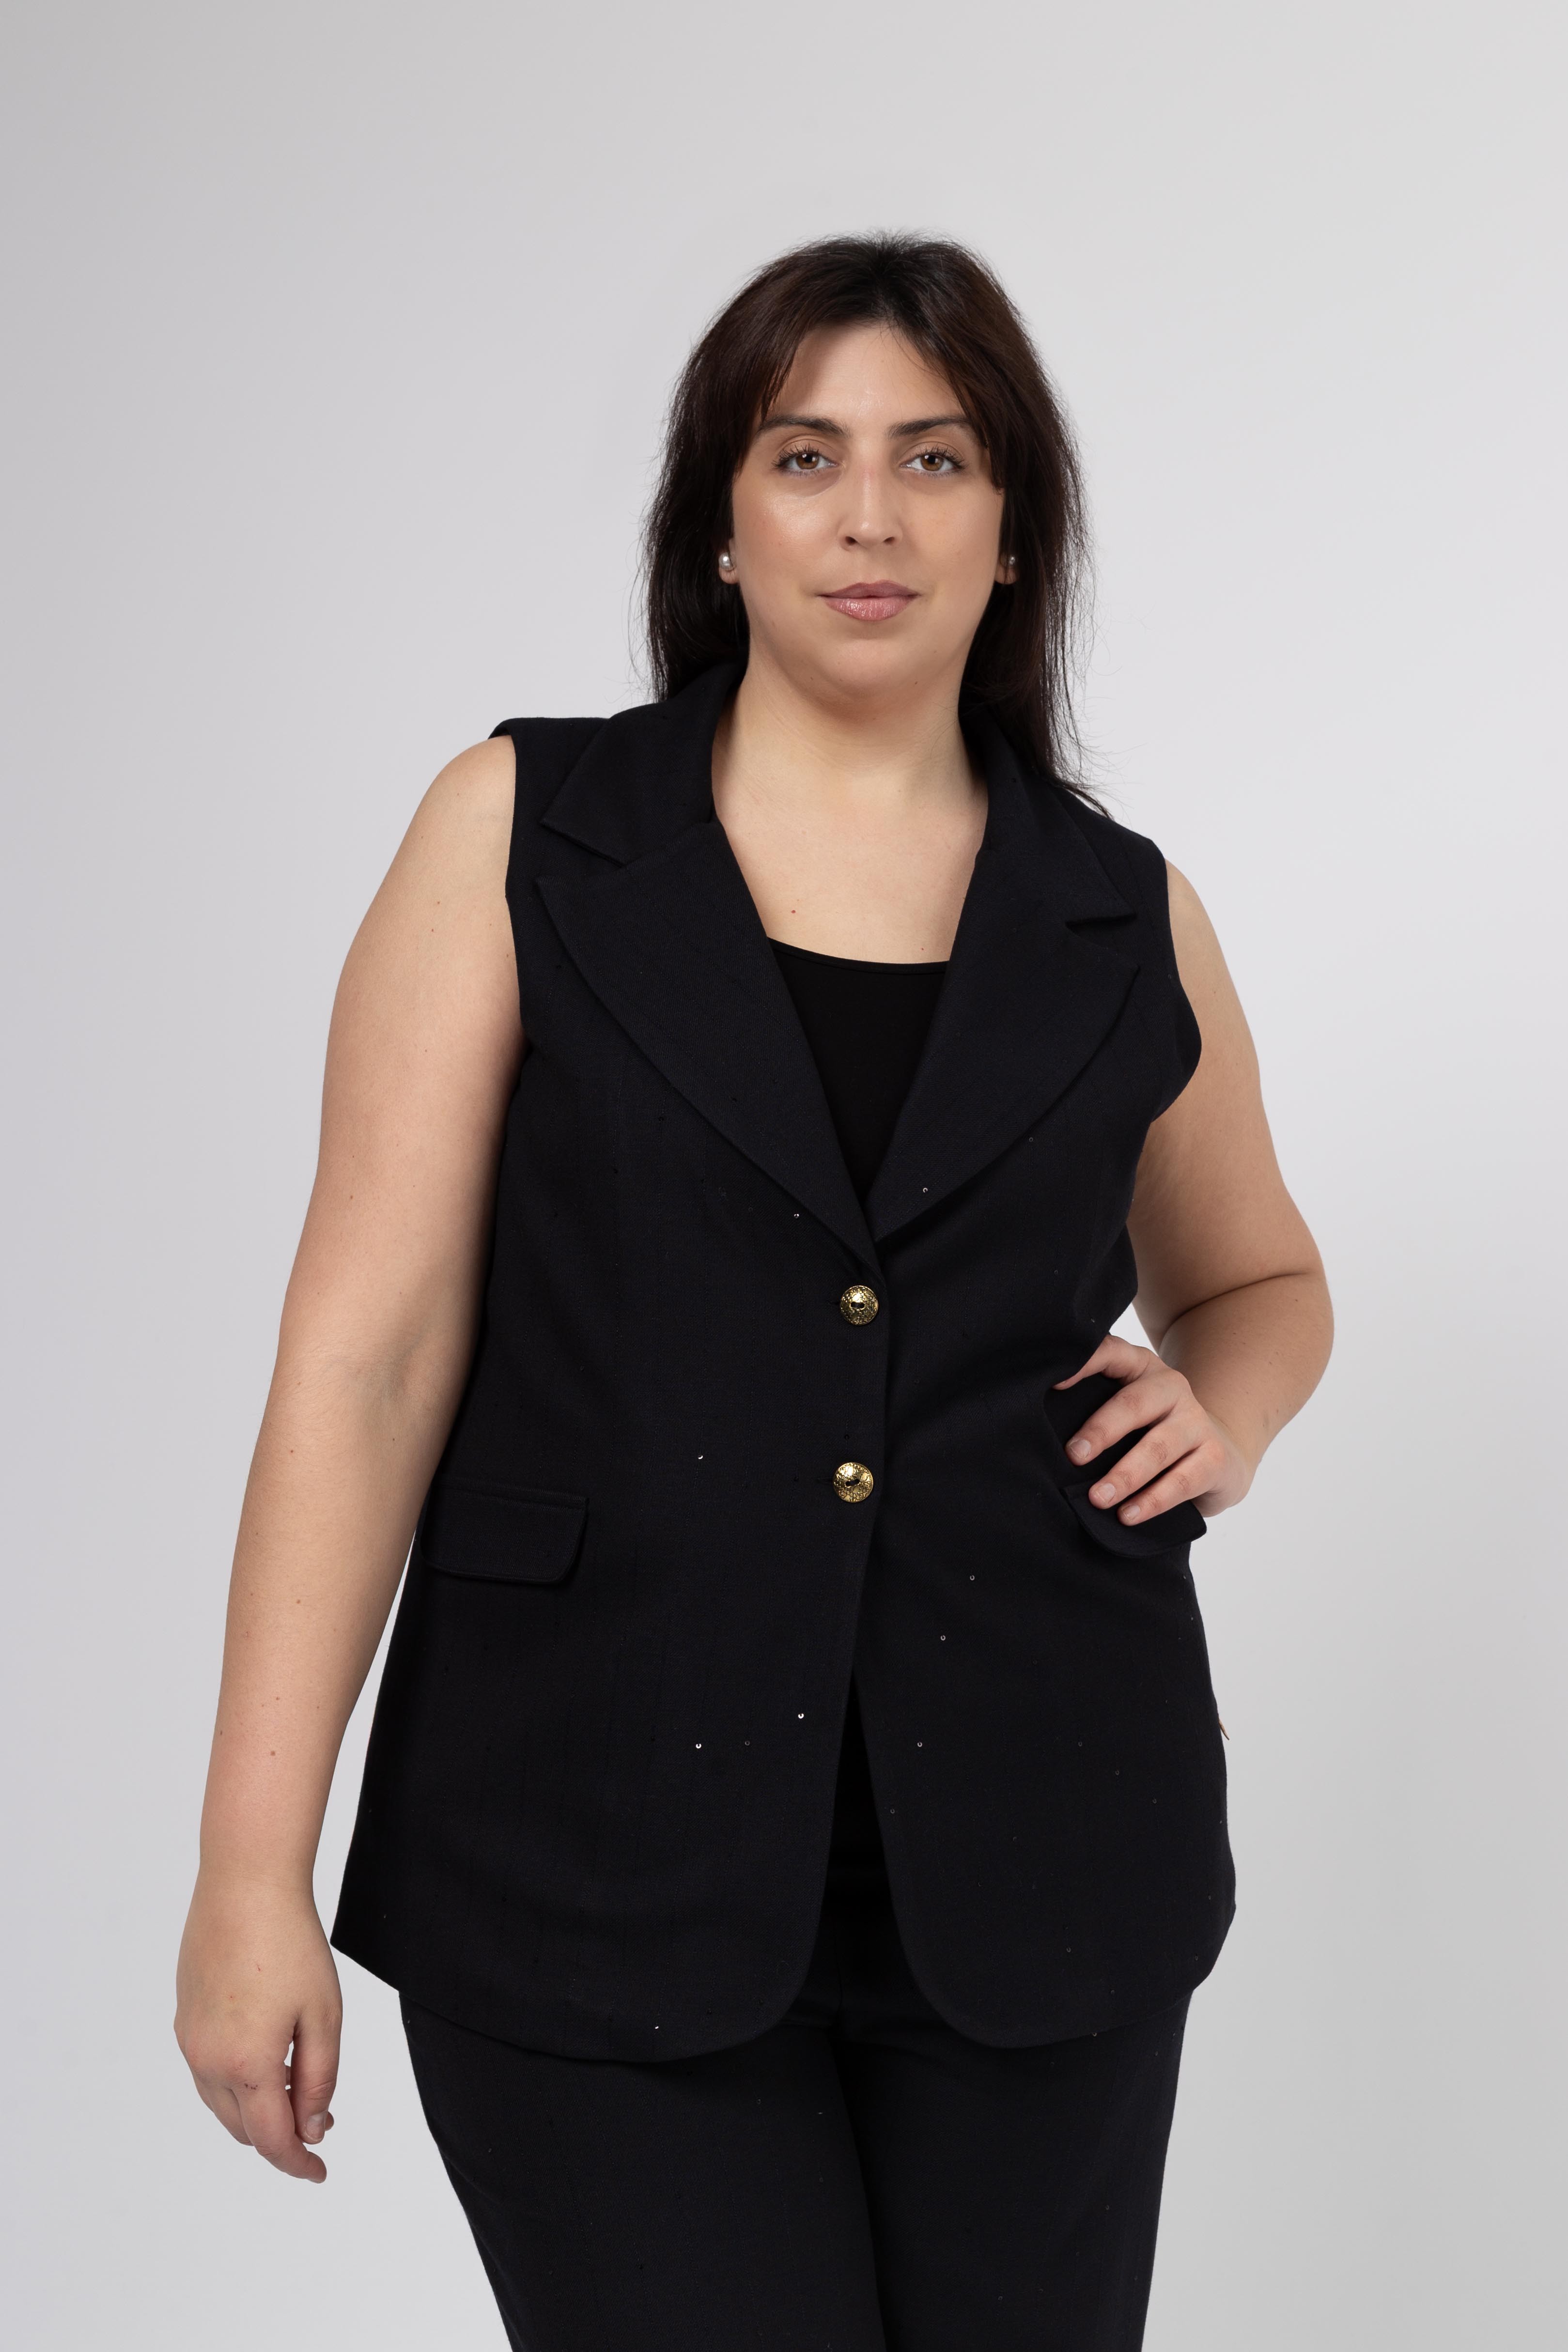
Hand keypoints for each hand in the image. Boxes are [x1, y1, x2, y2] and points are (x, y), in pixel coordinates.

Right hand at [175, 1873, 342, 2183]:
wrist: (245, 1885)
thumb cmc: (291, 1943)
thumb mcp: (324, 2015)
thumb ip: (319, 2080)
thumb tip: (313, 2128)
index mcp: (247, 2065)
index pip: (273, 2140)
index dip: (298, 2163)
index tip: (319, 2172)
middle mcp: (208, 2061)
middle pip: (244, 2128)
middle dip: (280, 2137)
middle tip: (316, 2124)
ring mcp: (190, 2039)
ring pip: (221, 2103)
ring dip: (256, 2111)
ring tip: (295, 2091)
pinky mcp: (184, 2017)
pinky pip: (207, 2071)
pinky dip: (235, 2083)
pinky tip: (265, 2059)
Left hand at [1054, 1335, 1250, 1525]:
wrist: (1216, 1457)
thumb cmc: (1150, 1432)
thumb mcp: (1124, 1411)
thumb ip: (1091, 1405)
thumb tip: (1038, 1428)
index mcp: (1141, 1368)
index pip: (1112, 1353)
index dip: (1084, 1363)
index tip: (1054, 1381)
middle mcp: (1171, 1387)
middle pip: (1133, 1404)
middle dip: (1101, 1430)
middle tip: (1073, 1456)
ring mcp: (1196, 1421)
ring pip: (1157, 1447)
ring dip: (1125, 1475)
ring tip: (1098, 1498)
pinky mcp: (1213, 1457)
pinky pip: (1182, 1481)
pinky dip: (1152, 1501)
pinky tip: (1128, 1515)